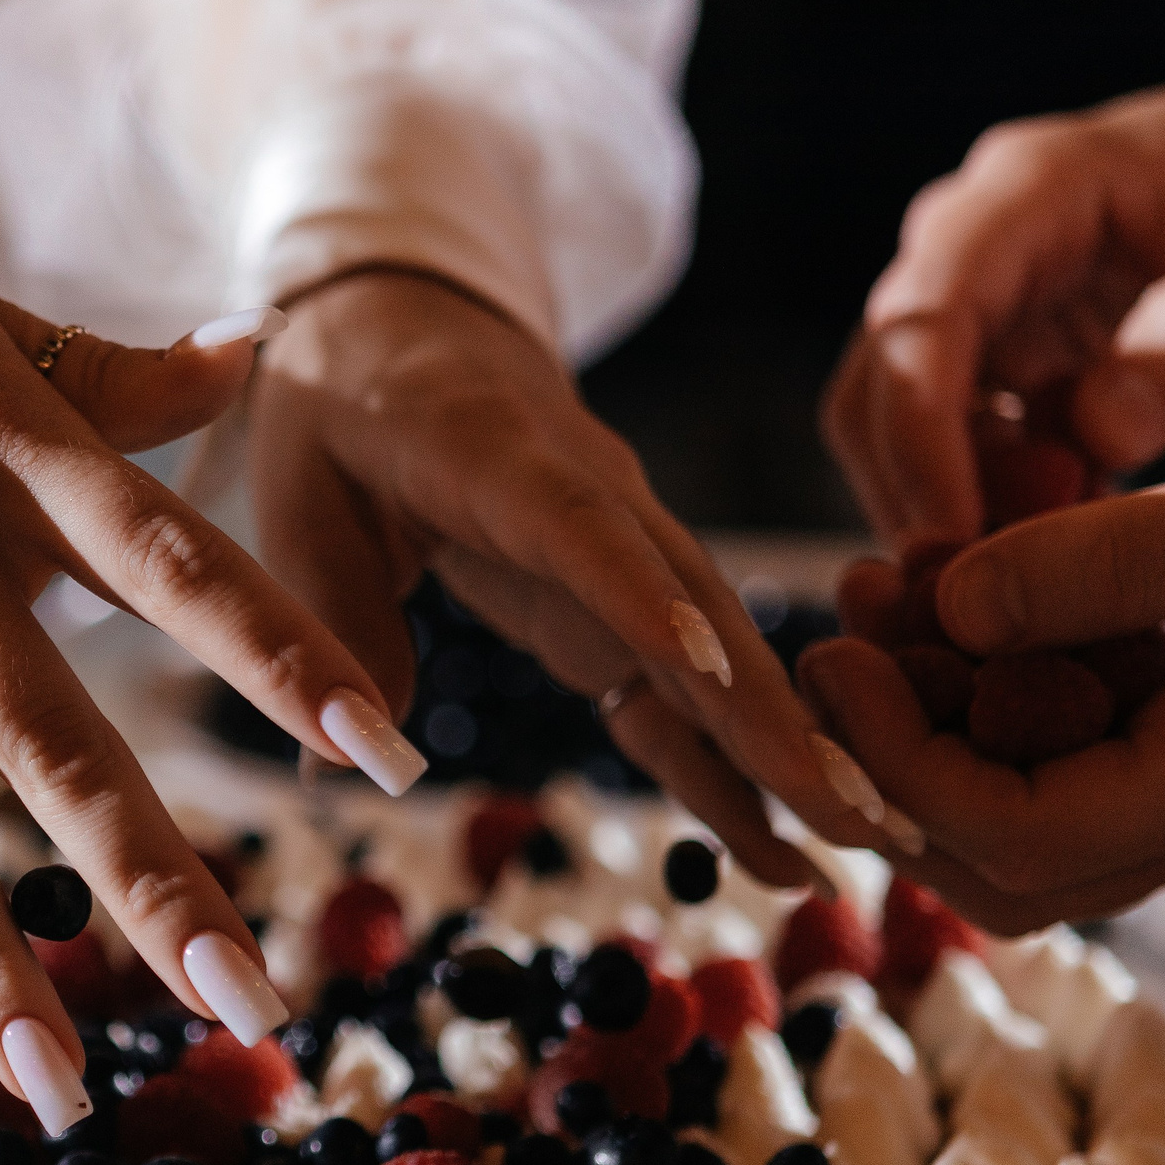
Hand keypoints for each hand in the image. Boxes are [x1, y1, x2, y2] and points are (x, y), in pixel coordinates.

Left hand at [248, 267, 913, 887]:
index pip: (579, 527)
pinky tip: (783, 845)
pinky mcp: (626, 598)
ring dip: (789, 749)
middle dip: (776, 713)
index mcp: (494, 455)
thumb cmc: (338, 404)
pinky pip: (684, 687)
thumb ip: (330, 620)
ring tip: (865, 842)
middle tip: (855, 805)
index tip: (710, 674)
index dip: (643, 600)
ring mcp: (626, 546)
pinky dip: (730, 763)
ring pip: (719, 652)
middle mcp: (593, 495)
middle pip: (696, 605)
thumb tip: (346, 761)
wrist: (406, 320)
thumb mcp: (298, 496)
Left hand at [798, 357, 1164, 931]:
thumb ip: (1133, 563)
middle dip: (892, 757)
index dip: (896, 764)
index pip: (1011, 836)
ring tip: (882, 582)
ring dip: (936, 707)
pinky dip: (1002, 669)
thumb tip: (958, 605)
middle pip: (993, 853)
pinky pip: (1078, 729)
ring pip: (1025, 790)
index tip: (835, 659)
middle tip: (837, 633)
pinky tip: (965, 573)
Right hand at [821, 44, 1164, 547]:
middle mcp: (974, 240)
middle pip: (878, 384)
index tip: (954, 542)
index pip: (924, 317)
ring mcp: (978, 303)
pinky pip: (955, 452)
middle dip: (920, 494)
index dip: (920, 436)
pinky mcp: (998, 360)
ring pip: (897, 430)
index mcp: (1036, 186)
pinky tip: (1079, 539)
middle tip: (1009, 587)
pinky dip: (996, 510)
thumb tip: (1100, 436)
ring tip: (1070, 553)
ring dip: (955, 508)